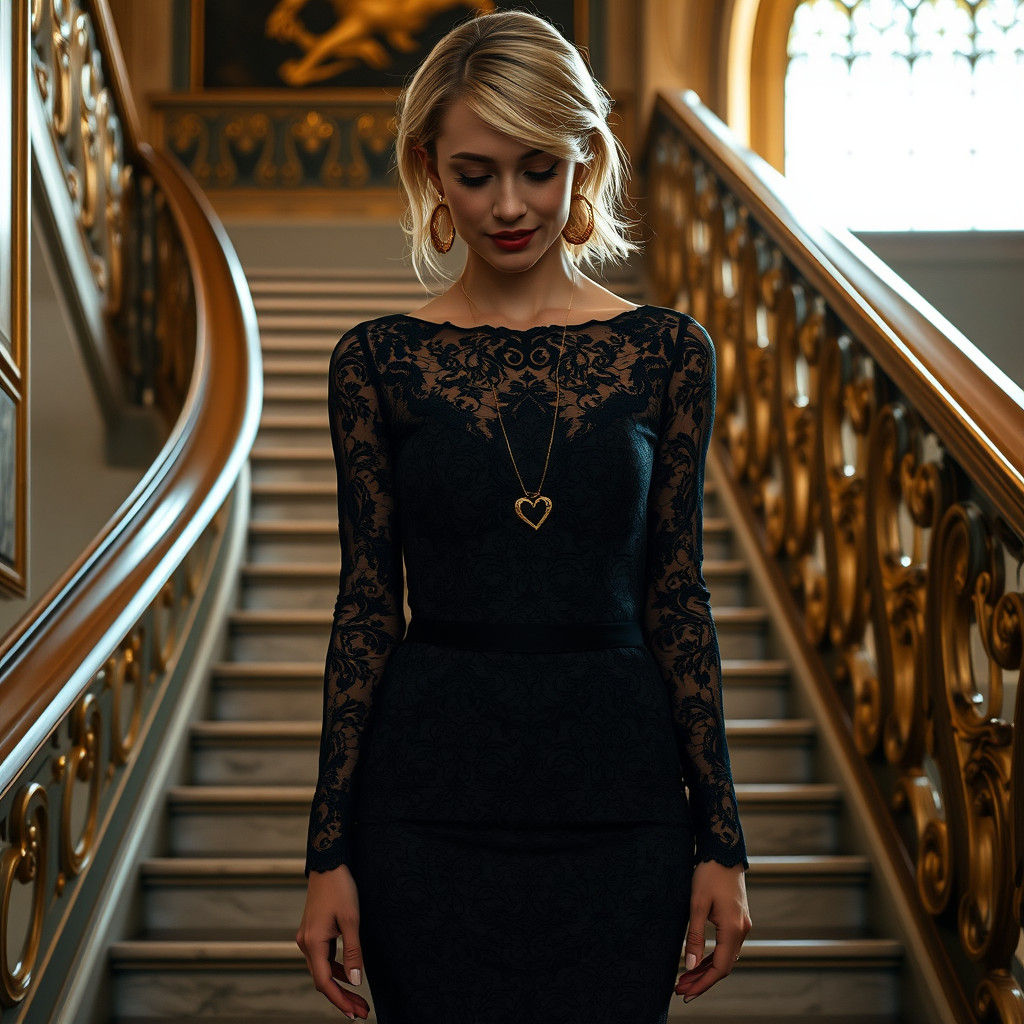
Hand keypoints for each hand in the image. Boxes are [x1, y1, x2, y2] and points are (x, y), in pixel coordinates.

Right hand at [296, 863, 370, 1019]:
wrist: (328, 864)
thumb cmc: (340, 889)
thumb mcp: (351, 920)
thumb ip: (353, 952)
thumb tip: (356, 981)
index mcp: (313, 943)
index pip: (324, 982)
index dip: (340, 1000)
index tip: (355, 1014)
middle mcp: (305, 944)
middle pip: (323, 979)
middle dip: (342, 997)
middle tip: (362, 1012)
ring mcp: (307, 938)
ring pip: (323, 970)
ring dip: (340, 984)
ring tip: (359, 999)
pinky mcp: (313, 932)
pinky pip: (323, 958)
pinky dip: (336, 969)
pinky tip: (350, 975)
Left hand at [675, 860, 750, 1002]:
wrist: (723, 852)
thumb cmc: (708, 874)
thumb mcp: (697, 904)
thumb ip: (694, 936)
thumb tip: (689, 965)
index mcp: (733, 929)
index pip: (720, 967)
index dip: (703, 983)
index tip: (685, 993)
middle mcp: (742, 930)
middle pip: (724, 965)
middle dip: (702, 979)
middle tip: (681, 989)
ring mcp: (742, 924)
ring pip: (726, 957)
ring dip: (707, 969)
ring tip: (686, 978)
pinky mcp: (738, 919)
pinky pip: (727, 946)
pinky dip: (713, 956)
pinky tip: (699, 961)